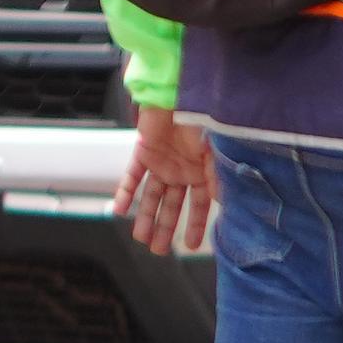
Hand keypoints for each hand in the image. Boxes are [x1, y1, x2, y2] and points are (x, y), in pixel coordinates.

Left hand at [116, 104, 215, 254]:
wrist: (179, 92)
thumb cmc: (203, 116)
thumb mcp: (215, 151)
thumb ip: (217, 177)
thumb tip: (223, 203)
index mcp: (202, 170)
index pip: (199, 205)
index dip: (194, 224)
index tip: (191, 246)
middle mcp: (182, 170)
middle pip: (172, 205)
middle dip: (165, 227)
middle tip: (159, 250)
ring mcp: (162, 162)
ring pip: (152, 196)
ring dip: (145, 216)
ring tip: (140, 237)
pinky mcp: (144, 152)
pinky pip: (133, 175)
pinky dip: (125, 192)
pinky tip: (119, 209)